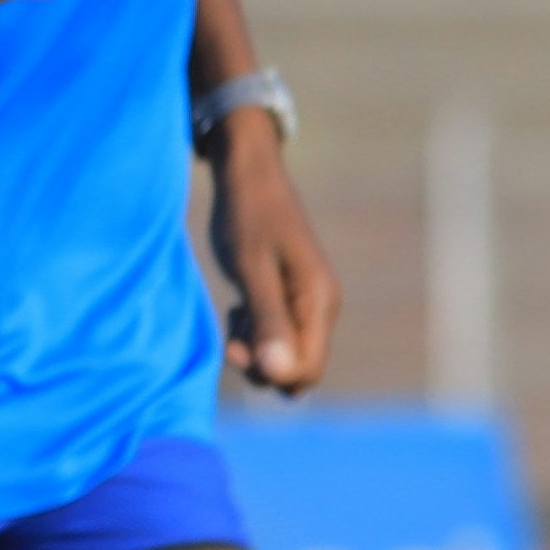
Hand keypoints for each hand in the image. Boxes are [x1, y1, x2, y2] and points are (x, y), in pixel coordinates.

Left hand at [210, 115, 339, 393]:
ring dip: (254, 348)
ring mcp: (305, 303)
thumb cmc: (247, 216)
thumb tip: (280, 375)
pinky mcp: (288, 296)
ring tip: (233, 314)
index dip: (271, 374)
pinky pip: (274, 335)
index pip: (307, 371)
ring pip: (283, 355)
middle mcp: (319, 307)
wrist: (247, 174)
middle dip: (261, 366)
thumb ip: (267, 321)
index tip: (234, 346)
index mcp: (319, 301)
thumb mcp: (251, 270)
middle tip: (229, 338)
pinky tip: (237, 307)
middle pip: (297, 370)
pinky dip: (252, 331)